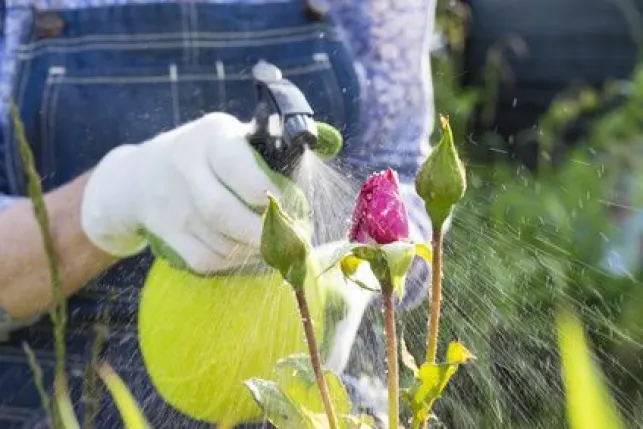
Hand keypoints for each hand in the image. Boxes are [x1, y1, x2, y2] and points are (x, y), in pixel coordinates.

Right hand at [81, 112, 282, 273]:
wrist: (140, 175)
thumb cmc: (206, 155)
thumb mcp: (231, 136)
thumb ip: (269, 149)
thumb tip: (323, 157)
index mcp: (211, 136)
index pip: (241, 171)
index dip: (271, 195)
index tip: (291, 207)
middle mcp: (185, 167)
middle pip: (223, 212)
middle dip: (263, 233)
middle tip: (291, 240)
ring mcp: (171, 204)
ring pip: (218, 241)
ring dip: (253, 250)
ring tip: (274, 245)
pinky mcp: (165, 235)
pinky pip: (206, 259)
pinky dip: (233, 262)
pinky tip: (247, 252)